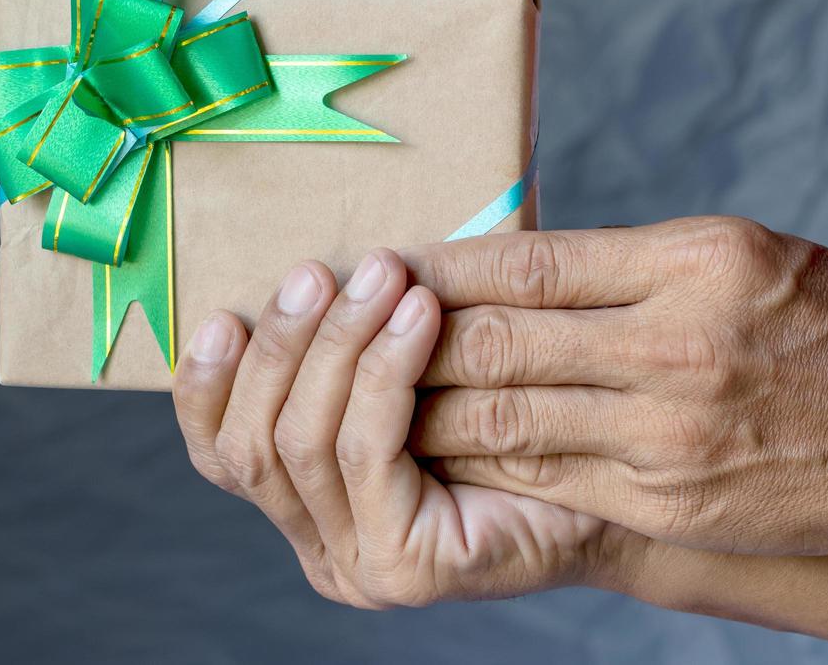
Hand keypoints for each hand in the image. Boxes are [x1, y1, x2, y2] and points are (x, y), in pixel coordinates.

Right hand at [171, 248, 635, 607]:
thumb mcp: (417, 368)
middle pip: (249, 444)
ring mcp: (355, 566)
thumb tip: (314, 260)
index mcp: (304, 504)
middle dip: (280, 346)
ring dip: (335, 345)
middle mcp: (317, 546)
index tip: (222, 312)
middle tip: (319, 272)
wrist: (624, 488)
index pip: (217, 451)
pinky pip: (364, 453)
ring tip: (380, 277)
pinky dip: (382, 373)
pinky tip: (418, 316)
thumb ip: (355, 339)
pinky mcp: (402, 568)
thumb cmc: (520, 411)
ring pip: (302, 442)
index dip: (204, 384)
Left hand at [405, 217, 827, 554]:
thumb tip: (503, 263)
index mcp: (690, 260)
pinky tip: (434, 449)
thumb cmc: (827, 323)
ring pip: (502, 416)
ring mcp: (669, 433)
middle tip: (345, 331)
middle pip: (496, 339)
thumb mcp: (732, 254)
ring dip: (421, 405)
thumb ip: (619, 263)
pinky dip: (478, 461)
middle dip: (406, 338)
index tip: (380, 265)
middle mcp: (674, 344)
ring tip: (367, 393)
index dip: (436, 267)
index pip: (524, 260)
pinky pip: (544, 476)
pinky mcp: (668, 499)